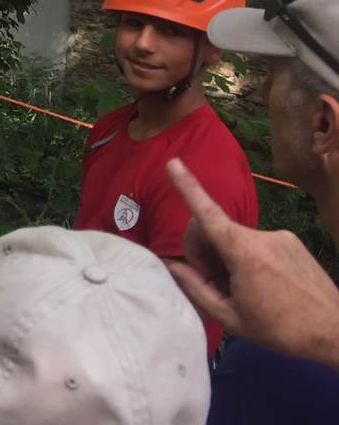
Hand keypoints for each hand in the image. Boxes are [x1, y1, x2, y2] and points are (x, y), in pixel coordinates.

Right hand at [166, 158, 338, 367]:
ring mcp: (280, 236)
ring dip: (227, 258)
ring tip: (241, 289)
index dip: (188, 187)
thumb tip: (173, 266)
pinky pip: (256, 243)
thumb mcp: (232, 318)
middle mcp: (261, 236)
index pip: (208, 213)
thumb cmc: (282, 331)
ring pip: (236, 239)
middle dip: (204, 251)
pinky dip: (248, 259)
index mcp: (244, 253)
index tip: (173, 162)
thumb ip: (197, 289)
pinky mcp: (292, 242)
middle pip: (215, 230)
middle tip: (214, 283)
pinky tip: (261, 285)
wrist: (336, 333)